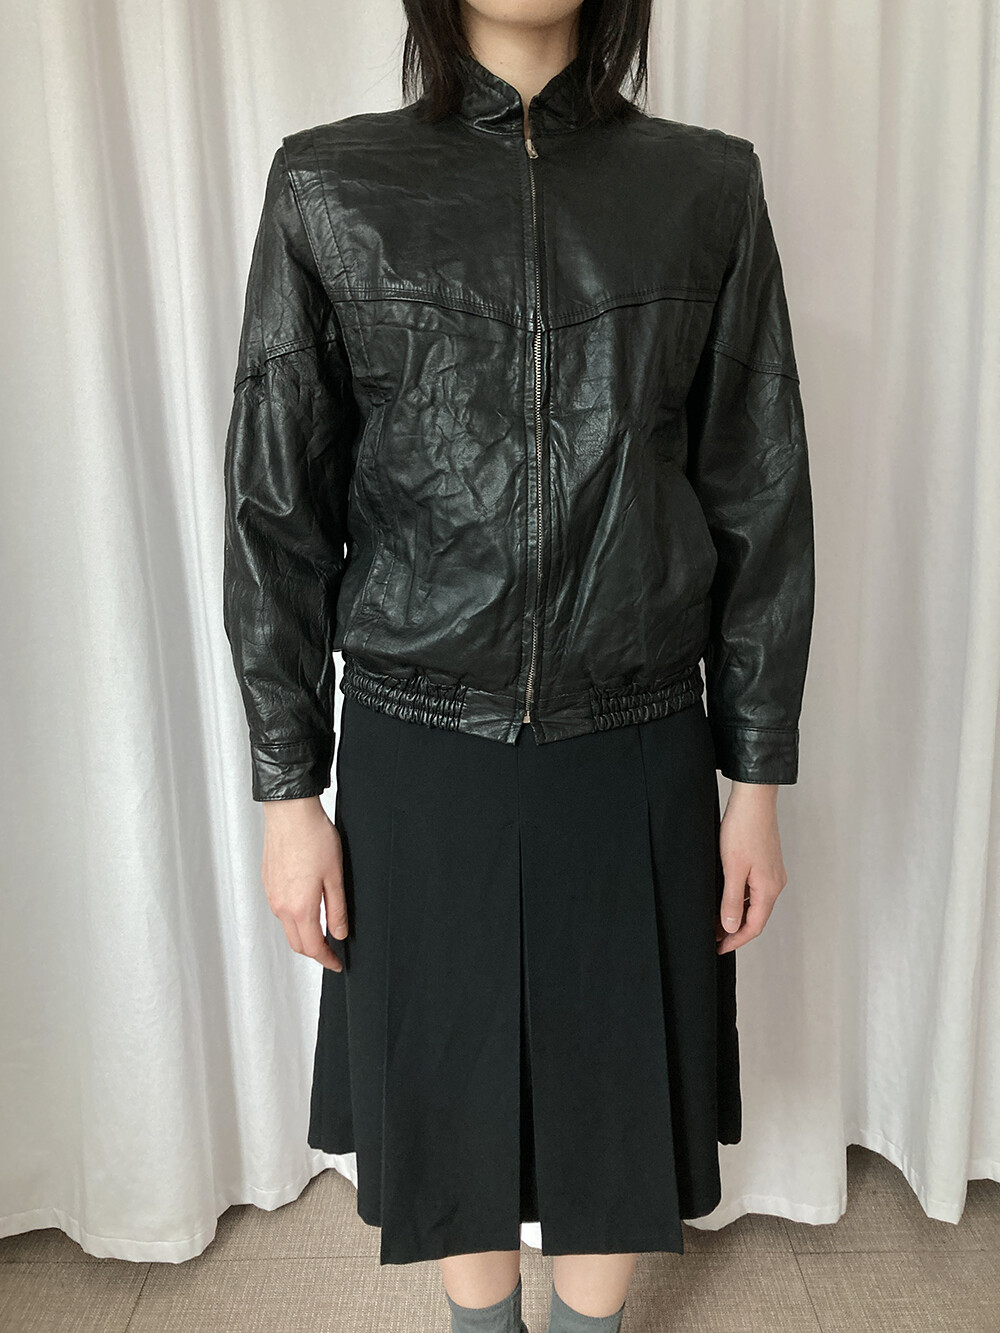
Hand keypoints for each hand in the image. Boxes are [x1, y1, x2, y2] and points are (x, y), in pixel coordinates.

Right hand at [261, 796, 347, 970]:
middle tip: (331, 951)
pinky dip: (293, 917)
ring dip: (303, 933)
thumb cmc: (314, 838)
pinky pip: (280, 909)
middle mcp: (280, 905)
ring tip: (322, 929)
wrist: (290, 812)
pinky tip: (307, 907)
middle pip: (296, 942)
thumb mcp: (335, 876)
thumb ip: (337, 909)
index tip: (337, 963)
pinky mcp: (268, 882)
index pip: (312, 947)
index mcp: (299, 907)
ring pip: (287, 926)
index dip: (326, 959)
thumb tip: (339, 933)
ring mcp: (271, 894)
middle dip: (314, 951)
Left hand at [715, 781, 787, 954]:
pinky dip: (741, 899)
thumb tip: (731, 927)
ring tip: (715, 919)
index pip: (754, 926)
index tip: (719, 948)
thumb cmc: (743, 830)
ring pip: (755, 903)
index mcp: (769, 889)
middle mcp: (775, 883)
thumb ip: (731, 900)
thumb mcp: (732, 869)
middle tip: (714, 937)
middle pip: (757, 917)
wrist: (754, 800)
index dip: (736, 940)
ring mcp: (772, 872)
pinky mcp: (767, 863)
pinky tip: (726, 897)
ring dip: (737, 914)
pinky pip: (755, 890)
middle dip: (735, 930)